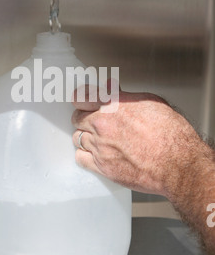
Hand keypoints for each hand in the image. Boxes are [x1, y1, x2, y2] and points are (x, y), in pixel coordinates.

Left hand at [71, 87, 205, 198]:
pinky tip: (95, 154)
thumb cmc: (171, 135)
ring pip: (78, 138)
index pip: (82, 96)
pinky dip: (85, 156)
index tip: (82, 101)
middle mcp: (103, 124)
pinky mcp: (102, 166)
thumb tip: (112, 88)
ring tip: (98, 139)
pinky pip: (81, 158)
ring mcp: (100, 146)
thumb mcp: (151, 103)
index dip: (81, 99)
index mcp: (114, 105)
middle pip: (77, 118)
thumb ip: (126, 96)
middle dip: (84, 118)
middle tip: (92, 121)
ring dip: (85, 137)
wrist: (177, 164)